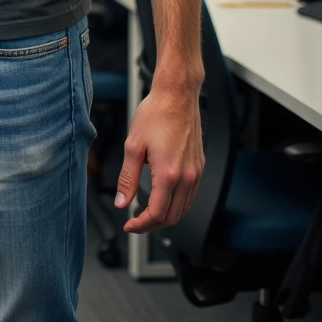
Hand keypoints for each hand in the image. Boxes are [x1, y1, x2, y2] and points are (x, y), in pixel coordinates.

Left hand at [114, 82, 203, 233]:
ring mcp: (196, 172)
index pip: (157, 214)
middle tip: (135, 223)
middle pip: (173, 217)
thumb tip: (122, 202)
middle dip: (152, 225)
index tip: (129, 226)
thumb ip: (127, 178)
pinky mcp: (199, 166)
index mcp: (169, 174)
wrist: (177, 95)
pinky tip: (162, 197)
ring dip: (165, 216)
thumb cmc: (156, 114)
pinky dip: (176, 204)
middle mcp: (187, 177)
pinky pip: (190, 195)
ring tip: (146, 213)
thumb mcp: (133, 146)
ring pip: (184, 209)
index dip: (141, 226)